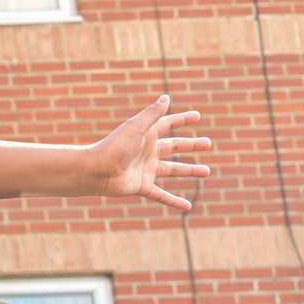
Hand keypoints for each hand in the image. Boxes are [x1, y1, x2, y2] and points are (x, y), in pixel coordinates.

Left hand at [91, 95, 211, 210]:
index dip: (182, 120)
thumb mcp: (137, 127)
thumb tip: (167, 97)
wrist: (95, 170)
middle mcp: (147, 151)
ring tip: (207, 171)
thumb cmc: (114, 146)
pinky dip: (174, 201)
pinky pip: (161, 195)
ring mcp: (145, 169)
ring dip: (189, 170)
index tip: (197, 116)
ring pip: (172, 170)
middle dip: (191, 145)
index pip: (167, 124)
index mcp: (145, 135)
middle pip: (173, 147)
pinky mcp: (141, 186)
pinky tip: (187, 206)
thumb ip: (152, 114)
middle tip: (208, 143)